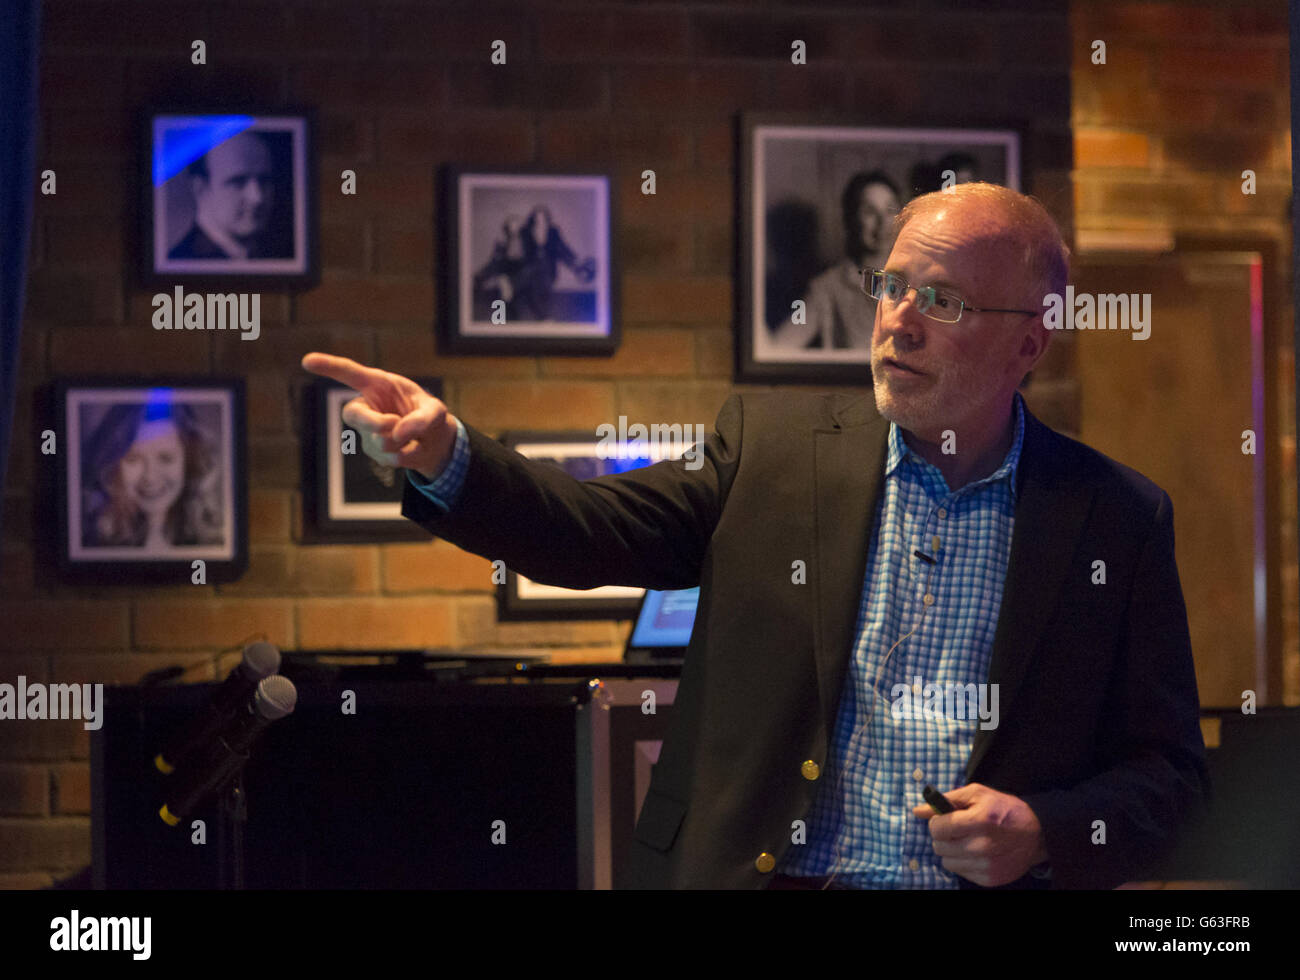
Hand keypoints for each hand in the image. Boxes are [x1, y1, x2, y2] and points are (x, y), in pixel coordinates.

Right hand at [300, 352, 457, 481]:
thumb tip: (397, 432)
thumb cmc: (430, 417)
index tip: (307, 361)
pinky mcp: (374, 451)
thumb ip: (422, 418)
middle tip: (394, 424)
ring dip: (404, 441)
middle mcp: (368, 406)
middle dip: (374, 422)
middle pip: (353, 414)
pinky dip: (409, 454)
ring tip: (415, 436)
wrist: (434, 443)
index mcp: (378, 385)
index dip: (329, 367)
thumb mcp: (436, 412)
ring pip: (379, 441)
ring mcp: (367, 431)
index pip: (350, 373)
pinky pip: (391, 457)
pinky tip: (412, 448)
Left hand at [912, 782, 1047, 886]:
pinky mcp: (990, 879)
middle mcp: (982, 846)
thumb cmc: (1004, 809)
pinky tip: (977, 853)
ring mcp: (986, 866)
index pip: (937, 828)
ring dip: (952, 851)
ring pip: (946, 862)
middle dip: (943, 836)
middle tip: (957, 830)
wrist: (1036, 834)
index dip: (937, 822)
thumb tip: (917, 811)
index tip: (945, 819)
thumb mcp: (977, 794)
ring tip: (967, 841)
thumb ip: (946, 800)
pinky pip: (960, 872)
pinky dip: (963, 862)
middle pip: (939, 846)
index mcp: (979, 820)